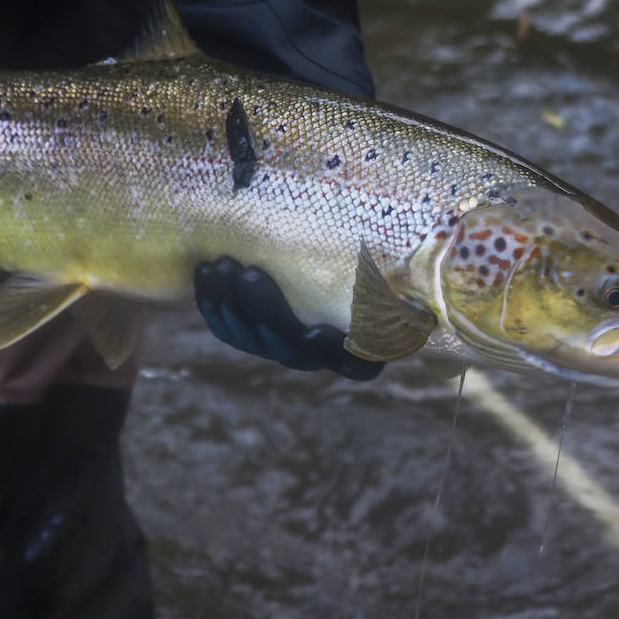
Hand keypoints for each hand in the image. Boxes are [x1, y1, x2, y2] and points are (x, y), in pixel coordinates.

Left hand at [194, 257, 383, 380]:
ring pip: (254, 340)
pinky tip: (205, 273)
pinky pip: (230, 330)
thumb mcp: (389, 270)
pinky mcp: (254, 335)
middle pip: (291, 350)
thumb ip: (397, 282)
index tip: (311, 331)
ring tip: (222, 267)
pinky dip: (215, 306)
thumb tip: (413, 290)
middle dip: (265, 311)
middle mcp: (321, 355)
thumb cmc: (371, 260)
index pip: (357, 366)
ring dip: (233, 305)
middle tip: (248, 274)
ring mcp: (285, 347)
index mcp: (365, 345)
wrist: (332, 252)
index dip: (331, 352)